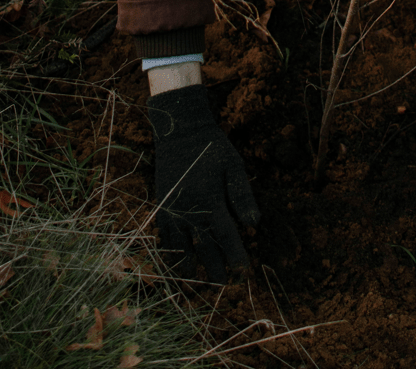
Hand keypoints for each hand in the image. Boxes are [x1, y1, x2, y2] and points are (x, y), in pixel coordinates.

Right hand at [148, 84, 259, 281]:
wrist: (180, 130)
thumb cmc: (212, 147)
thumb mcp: (233, 166)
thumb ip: (242, 195)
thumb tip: (254, 223)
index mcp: (210, 200)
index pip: (226, 237)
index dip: (235, 256)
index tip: (243, 272)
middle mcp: (189, 209)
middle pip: (203, 248)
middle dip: (214, 268)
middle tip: (224, 284)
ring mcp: (172, 209)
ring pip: (180, 247)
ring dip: (189, 267)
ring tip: (197, 284)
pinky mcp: (161, 206)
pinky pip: (164, 236)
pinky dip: (170, 252)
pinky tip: (176, 262)